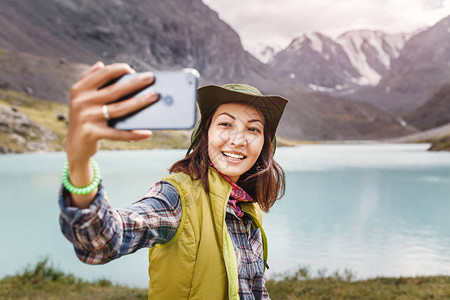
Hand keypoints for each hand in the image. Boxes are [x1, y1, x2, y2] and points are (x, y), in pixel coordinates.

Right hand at [64, 62, 158, 206]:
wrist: (74, 146)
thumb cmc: (85, 118)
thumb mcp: (83, 99)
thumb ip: (90, 80)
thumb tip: (100, 64)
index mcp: (80, 89)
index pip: (102, 74)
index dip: (119, 69)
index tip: (133, 69)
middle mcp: (81, 102)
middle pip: (115, 90)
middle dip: (135, 83)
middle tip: (151, 78)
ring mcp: (86, 118)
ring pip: (119, 109)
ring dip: (139, 102)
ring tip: (154, 97)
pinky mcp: (92, 134)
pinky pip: (118, 134)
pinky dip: (134, 134)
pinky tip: (147, 132)